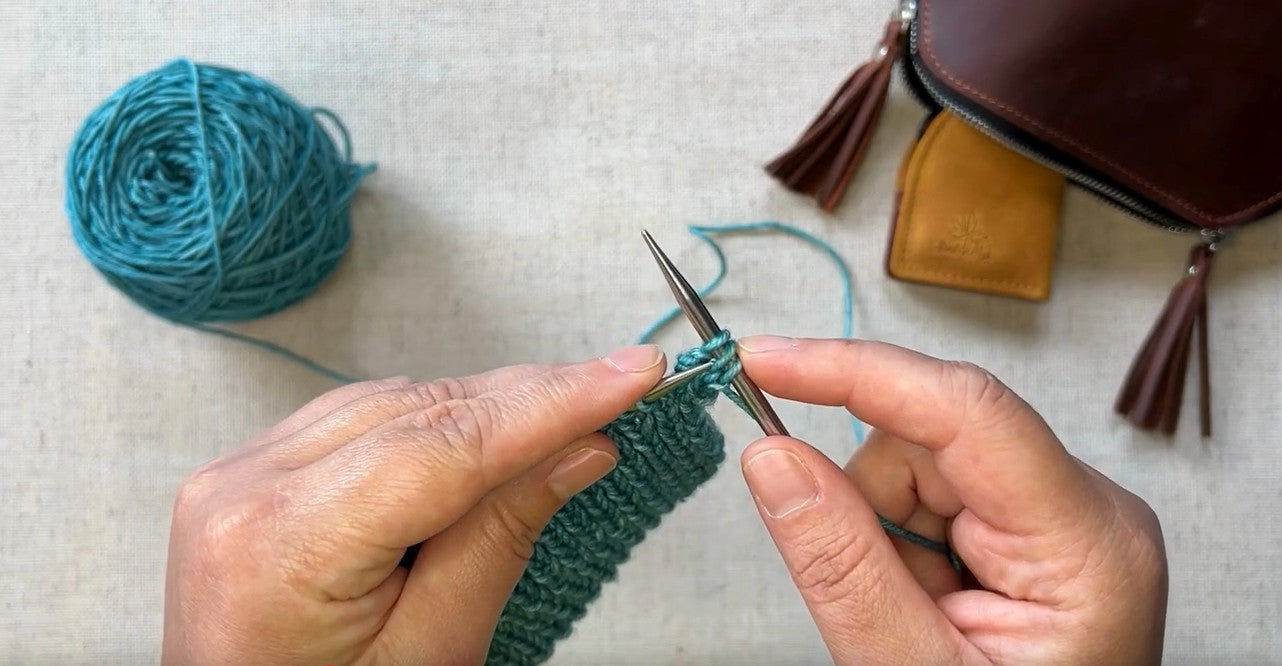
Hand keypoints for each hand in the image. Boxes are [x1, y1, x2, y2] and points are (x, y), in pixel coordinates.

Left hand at [162, 345, 665, 664]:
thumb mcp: (432, 652)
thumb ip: (501, 539)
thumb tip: (578, 449)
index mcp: (282, 544)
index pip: (445, 445)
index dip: (550, 402)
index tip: (630, 373)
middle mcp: (245, 488)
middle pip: (421, 411)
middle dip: (529, 398)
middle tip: (621, 388)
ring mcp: (239, 473)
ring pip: (394, 402)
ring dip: (485, 407)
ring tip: (567, 421)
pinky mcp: (252, 472)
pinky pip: (359, 418)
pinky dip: (432, 422)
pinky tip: (485, 434)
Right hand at [735, 336, 1167, 664]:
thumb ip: (842, 564)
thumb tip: (772, 457)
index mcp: (1084, 543)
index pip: (966, 409)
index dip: (857, 372)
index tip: (766, 362)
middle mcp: (1086, 510)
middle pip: (930, 440)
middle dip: (872, 508)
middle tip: (878, 598)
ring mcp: (1061, 515)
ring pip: (918, 465)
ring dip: (885, 536)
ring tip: (915, 617)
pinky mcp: (1032, 526)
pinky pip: (930, 496)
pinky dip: (901, 547)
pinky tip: (927, 603)